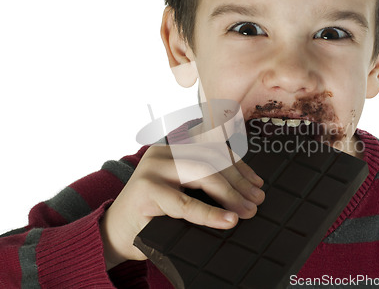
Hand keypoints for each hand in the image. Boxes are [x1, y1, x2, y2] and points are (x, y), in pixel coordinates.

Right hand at [99, 143, 264, 269]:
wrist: (115, 234)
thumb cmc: (153, 214)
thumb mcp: (182, 192)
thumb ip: (203, 185)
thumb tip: (245, 193)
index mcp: (174, 150)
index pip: (214, 151)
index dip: (239, 166)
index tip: (256, 184)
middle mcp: (163, 153)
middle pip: (211, 160)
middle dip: (238, 182)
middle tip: (255, 201)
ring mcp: (153, 168)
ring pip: (202, 173)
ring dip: (229, 194)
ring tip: (245, 211)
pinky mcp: (145, 190)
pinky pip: (184, 203)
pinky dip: (209, 213)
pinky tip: (227, 220)